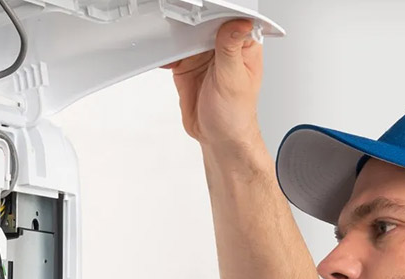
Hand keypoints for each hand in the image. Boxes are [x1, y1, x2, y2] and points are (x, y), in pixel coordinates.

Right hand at [166, 18, 264, 152]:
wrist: (219, 139)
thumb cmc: (236, 115)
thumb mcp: (233, 80)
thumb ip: (230, 50)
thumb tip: (237, 24)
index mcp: (243, 46)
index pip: (231, 19)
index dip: (217, 12)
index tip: (202, 10)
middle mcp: (223, 48)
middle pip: (205, 23)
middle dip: (190, 21)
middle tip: (177, 20)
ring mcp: (204, 57)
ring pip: (187, 36)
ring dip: (175, 36)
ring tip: (165, 35)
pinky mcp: (188, 67)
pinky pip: (174, 53)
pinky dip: (165, 52)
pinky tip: (161, 53)